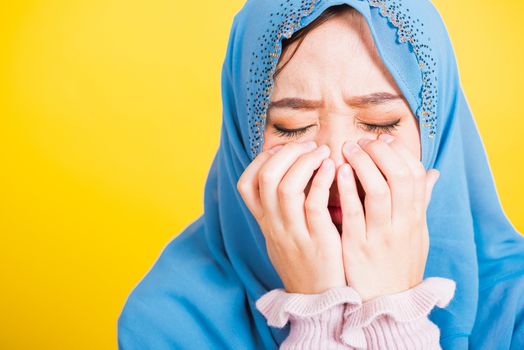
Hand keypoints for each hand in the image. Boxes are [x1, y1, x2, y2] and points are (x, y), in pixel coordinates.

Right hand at [237, 141, 345, 293]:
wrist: (319, 302)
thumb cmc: (305, 263)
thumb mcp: (283, 238)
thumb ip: (280, 211)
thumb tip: (286, 177)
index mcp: (265, 223)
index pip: (246, 184)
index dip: (262, 160)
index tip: (284, 150)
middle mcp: (274, 226)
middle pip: (266, 178)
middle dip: (287, 153)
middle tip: (310, 145)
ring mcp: (294, 233)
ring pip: (286, 187)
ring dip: (305, 162)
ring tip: (323, 152)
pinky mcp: (317, 241)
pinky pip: (313, 203)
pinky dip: (321, 179)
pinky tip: (332, 167)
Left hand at [337, 133, 439, 301]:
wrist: (388, 302)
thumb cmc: (399, 263)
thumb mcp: (417, 233)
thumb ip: (421, 201)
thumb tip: (434, 172)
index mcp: (415, 217)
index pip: (415, 174)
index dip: (399, 151)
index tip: (382, 138)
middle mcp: (402, 223)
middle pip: (399, 176)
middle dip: (380, 151)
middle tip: (361, 141)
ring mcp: (380, 235)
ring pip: (378, 190)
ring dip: (363, 163)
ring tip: (348, 149)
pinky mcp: (358, 247)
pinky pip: (355, 212)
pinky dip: (349, 189)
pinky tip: (340, 171)